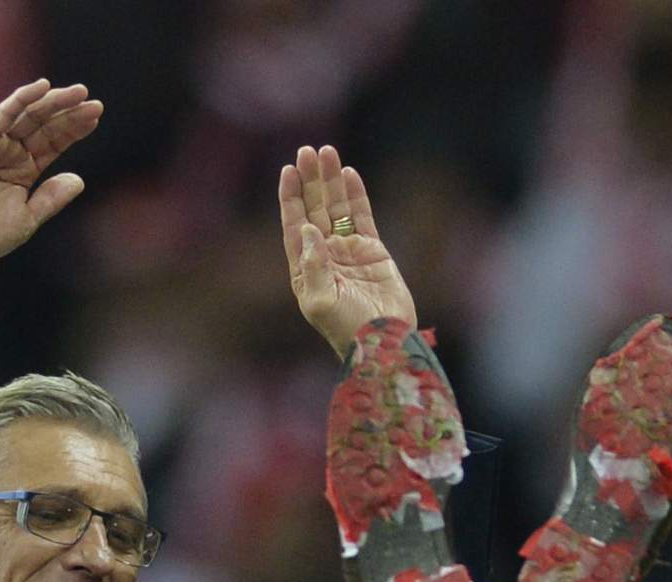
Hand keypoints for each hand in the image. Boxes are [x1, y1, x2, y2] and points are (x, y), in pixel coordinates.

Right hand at [0, 79, 103, 294]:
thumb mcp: (28, 218)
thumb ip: (51, 198)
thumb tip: (79, 180)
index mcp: (23, 171)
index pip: (53, 143)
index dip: (74, 130)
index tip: (95, 117)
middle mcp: (10, 153)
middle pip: (45, 126)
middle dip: (70, 113)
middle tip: (95, 103)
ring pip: (29, 115)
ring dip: (53, 101)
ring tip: (80, 93)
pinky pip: (3, 113)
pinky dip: (22, 98)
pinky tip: (43, 87)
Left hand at [278, 146, 417, 358]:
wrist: (383, 340)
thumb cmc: (347, 328)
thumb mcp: (321, 301)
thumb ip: (313, 265)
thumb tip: (308, 228)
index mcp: (304, 269)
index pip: (294, 224)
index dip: (290, 197)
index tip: (288, 169)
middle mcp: (323, 256)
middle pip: (314, 209)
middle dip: (310, 180)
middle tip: (308, 151)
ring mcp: (348, 251)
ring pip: (338, 208)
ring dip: (332, 181)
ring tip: (328, 152)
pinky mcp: (373, 250)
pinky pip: (362, 216)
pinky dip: (356, 196)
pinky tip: (349, 174)